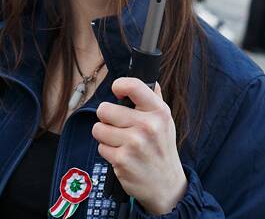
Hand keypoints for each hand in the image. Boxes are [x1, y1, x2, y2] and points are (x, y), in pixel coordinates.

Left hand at [93, 78, 186, 214]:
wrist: (166, 186)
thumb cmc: (162, 149)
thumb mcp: (165, 122)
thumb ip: (154, 99)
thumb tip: (150, 78)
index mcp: (158, 112)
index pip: (133, 85)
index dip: (118, 86)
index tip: (117, 92)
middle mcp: (147, 126)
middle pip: (104, 109)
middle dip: (106, 118)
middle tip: (117, 125)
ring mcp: (133, 144)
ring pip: (98, 128)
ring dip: (105, 135)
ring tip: (120, 142)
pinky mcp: (121, 160)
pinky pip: (101, 147)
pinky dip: (108, 151)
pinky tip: (122, 156)